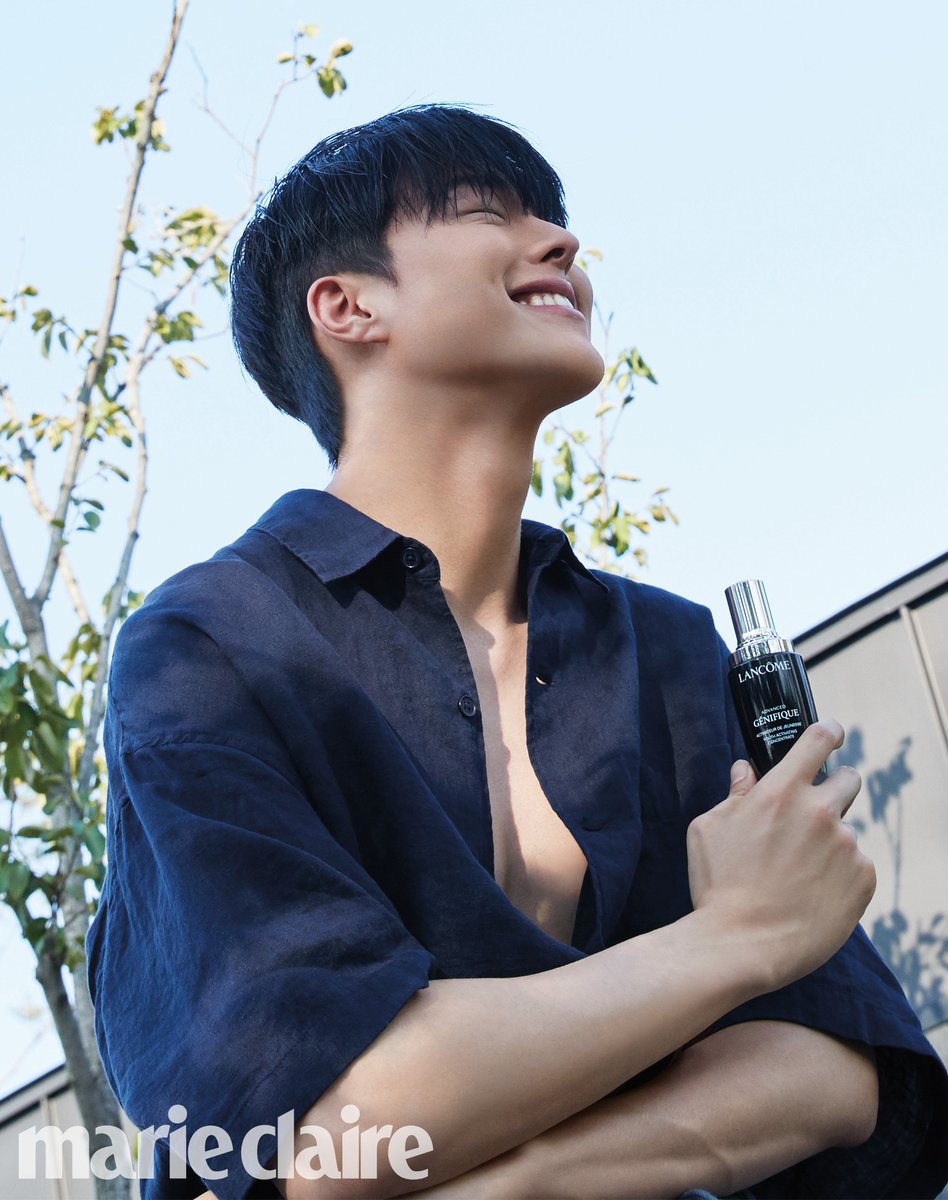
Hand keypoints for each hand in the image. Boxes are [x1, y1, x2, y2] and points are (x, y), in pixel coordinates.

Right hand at [686, 719, 875, 992]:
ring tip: (798, 876)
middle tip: (813, 814)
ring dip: (827, 844)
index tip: (830, 735)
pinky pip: (856, 866)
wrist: (742, 945)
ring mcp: (846, 846)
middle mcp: (819, 812)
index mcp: (780, 791)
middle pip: (849, 779)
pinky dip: (839, 875)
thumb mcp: (709, 829)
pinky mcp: (863, 879)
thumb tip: (746, 772)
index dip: (828, 732)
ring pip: (844, 831)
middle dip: (835, 788)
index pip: (818, 739)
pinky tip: (812, 895)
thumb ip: (733, 795)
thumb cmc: (717, 886)